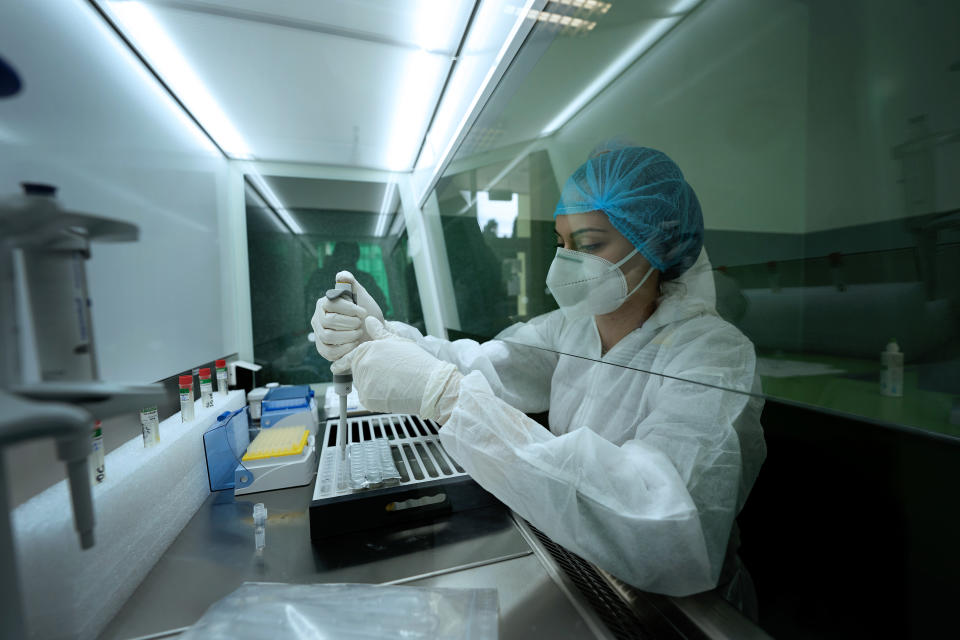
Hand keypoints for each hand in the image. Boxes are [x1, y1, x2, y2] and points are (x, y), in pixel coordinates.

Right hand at [311, 270, 386, 360]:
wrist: (371, 334)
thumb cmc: (365, 313)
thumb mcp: (362, 296)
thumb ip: (352, 284)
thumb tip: (341, 275)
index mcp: (325, 302)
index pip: (332, 304)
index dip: (350, 309)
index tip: (364, 312)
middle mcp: (318, 318)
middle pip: (329, 321)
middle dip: (350, 323)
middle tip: (361, 324)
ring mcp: (319, 334)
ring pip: (328, 336)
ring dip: (348, 336)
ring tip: (358, 333)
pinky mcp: (323, 349)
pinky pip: (329, 351)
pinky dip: (344, 348)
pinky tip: (354, 344)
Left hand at [333, 317, 460, 421]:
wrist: (428, 384)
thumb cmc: (416, 362)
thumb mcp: (398, 342)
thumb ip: (379, 332)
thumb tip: (369, 321)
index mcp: (367, 349)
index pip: (349, 356)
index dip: (343, 362)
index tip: (336, 367)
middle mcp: (362, 365)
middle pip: (357, 372)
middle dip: (368, 373)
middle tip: (387, 375)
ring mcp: (363, 383)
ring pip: (362, 385)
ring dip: (372, 385)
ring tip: (393, 382)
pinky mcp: (368, 399)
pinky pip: (367, 398)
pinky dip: (376, 397)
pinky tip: (391, 392)